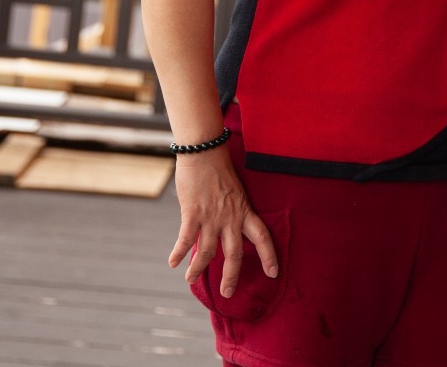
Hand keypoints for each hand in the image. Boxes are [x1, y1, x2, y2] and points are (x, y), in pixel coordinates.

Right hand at [168, 145, 278, 297]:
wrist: (205, 152)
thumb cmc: (220, 169)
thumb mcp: (236, 192)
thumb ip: (233, 211)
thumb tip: (227, 227)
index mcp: (245, 211)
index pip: (263, 238)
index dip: (269, 256)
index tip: (274, 273)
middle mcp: (231, 217)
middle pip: (234, 254)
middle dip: (231, 277)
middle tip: (227, 294)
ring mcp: (212, 216)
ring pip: (206, 252)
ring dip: (198, 269)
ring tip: (191, 281)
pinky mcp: (193, 213)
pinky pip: (186, 238)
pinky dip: (178, 253)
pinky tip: (173, 263)